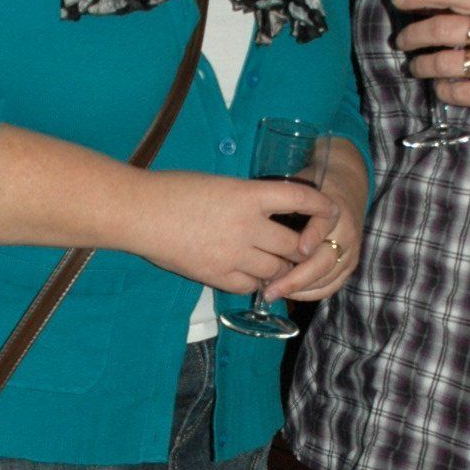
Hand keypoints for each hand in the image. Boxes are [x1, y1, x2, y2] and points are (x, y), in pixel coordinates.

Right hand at [130, 170, 341, 295]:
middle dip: (300, 249)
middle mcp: (248, 226)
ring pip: (276, 271)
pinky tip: (249, 275)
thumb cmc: (174, 190)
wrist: (140, 213)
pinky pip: (251, 286)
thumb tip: (272, 215)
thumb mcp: (221, 183)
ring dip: (280, 269)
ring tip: (274, 264)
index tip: (329, 211)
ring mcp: (234, 254)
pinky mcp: (218, 275)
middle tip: (299, 249)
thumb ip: (249, 200)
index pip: (301, 198)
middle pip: (294, 246)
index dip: (321, 207)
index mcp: (249, 195)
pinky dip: (256, 283)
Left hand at [284, 137, 366, 302]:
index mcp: (335, 209)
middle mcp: (346, 234)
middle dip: (297, 278)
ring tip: (272, 293)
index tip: (298, 249)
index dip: (312, 236)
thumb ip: (285, 200)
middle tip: (270, 289)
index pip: (325, 225)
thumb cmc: (314, 185)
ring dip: (298, 289)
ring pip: (326, 279)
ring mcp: (350, 253)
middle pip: (325, 261)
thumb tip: (254, 218)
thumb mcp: (301, 183)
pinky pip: (329, 287)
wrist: (347, 189)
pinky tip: (287, 294)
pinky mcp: (348, 268)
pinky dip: (308, 294)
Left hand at [397, 0, 469, 116]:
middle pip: (436, 29)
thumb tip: (430, 7)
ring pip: (440, 64)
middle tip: (403, 40)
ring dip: (420, 66)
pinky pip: (455, 92)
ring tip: (416, 66)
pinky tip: (442, 86)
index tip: (398, 0)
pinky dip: (441, 90)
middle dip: (411, 36)